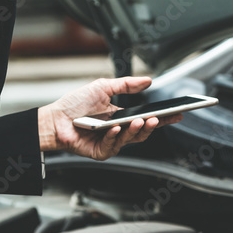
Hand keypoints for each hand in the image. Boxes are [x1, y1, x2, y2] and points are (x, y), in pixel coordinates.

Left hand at [37, 76, 183, 160]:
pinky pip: (113, 145)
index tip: (177, 113)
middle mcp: (119, 131)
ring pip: (131, 139)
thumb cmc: (76, 105)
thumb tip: (147, 80)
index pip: (148, 118)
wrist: (56, 118)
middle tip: (159, 118)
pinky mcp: (102, 152)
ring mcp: (112, 142)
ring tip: (141, 120)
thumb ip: (126, 85)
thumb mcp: (103, 87)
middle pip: (143, 131)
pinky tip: (115, 127)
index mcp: (122, 117)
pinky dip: (115, 135)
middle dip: (153, 125)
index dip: (164, 117)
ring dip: (136, 130)